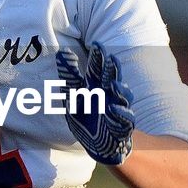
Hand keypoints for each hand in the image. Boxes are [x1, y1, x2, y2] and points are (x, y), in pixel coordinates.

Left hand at [55, 42, 134, 165]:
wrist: (96, 143)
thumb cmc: (86, 115)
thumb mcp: (72, 95)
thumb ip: (69, 75)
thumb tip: (62, 51)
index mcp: (97, 85)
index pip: (98, 68)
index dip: (98, 57)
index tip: (96, 44)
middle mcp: (110, 94)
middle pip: (113, 78)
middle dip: (112, 69)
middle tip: (110, 58)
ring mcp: (118, 109)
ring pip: (124, 96)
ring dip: (120, 90)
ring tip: (113, 85)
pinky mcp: (122, 126)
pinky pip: (125, 119)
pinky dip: (120, 114)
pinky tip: (113, 109)